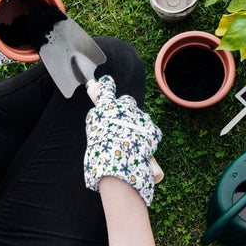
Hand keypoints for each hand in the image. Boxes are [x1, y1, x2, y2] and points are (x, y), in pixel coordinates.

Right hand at [84, 75, 161, 205]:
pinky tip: (140, 148)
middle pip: (127, 101)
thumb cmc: (100, 151)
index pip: (105, 89)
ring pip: (139, 117)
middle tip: (121, 125)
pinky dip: (146, 137)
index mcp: (106, 108)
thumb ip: (97, 122)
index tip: (107, 82)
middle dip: (125, 109)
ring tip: (131, 142)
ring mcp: (140, 117)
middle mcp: (124, 107)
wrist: (120, 164)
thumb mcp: (92, 134)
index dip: (106, 85)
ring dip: (136, 125)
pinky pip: (150, 130)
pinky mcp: (152, 129)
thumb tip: (101, 119)